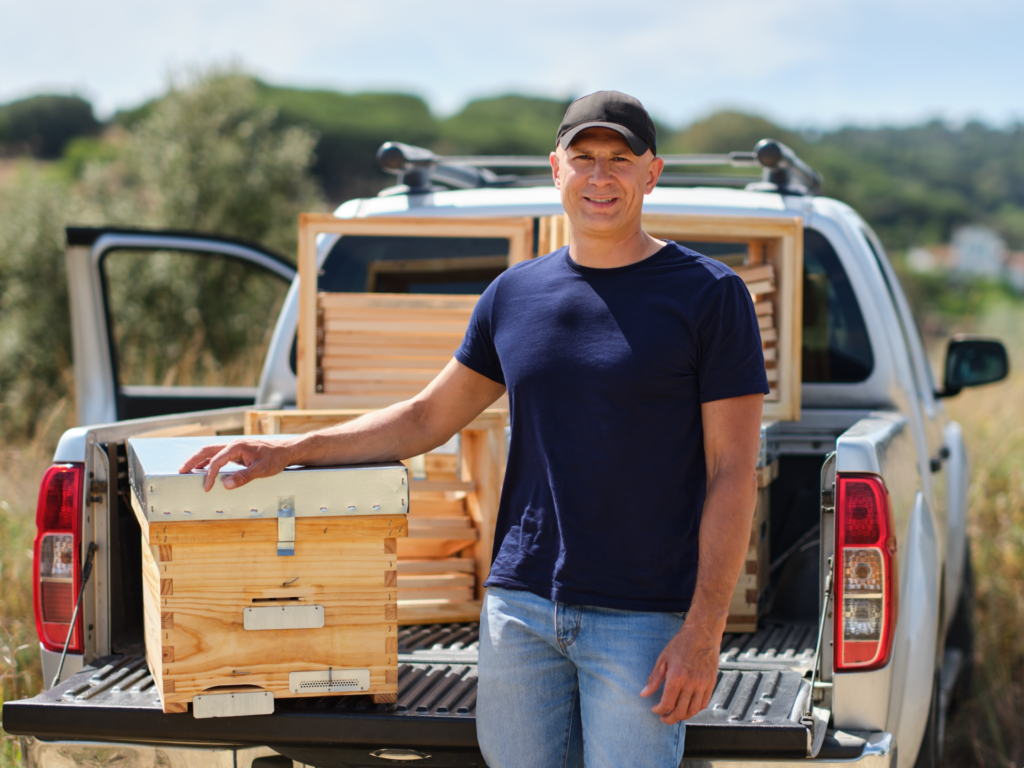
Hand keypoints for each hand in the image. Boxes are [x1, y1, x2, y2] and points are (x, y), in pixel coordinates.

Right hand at [177, 438, 296, 491]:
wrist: (286, 450)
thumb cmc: (276, 458)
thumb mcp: (261, 470)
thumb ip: (243, 477)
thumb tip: (225, 485)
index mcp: (237, 447)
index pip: (216, 461)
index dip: (209, 475)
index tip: (206, 488)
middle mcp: (233, 444)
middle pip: (207, 450)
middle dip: (192, 460)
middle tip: (180, 471)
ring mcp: (234, 447)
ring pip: (211, 451)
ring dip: (198, 460)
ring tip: (186, 470)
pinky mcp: (237, 451)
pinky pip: (218, 455)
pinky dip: (208, 461)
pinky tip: (203, 468)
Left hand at [640, 619, 719, 723]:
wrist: (702, 633)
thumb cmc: (681, 643)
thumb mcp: (663, 658)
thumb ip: (654, 679)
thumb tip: (644, 694)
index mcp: (677, 677)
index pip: (667, 703)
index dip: (659, 710)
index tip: (655, 709)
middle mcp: (691, 683)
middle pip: (680, 711)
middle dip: (670, 718)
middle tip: (663, 717)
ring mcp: (703, 684)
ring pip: (693, 710)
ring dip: (683, 716)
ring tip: (675, 715)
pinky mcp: (711, 683)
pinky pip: (704, 703)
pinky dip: (695, 710)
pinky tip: (688, 708)